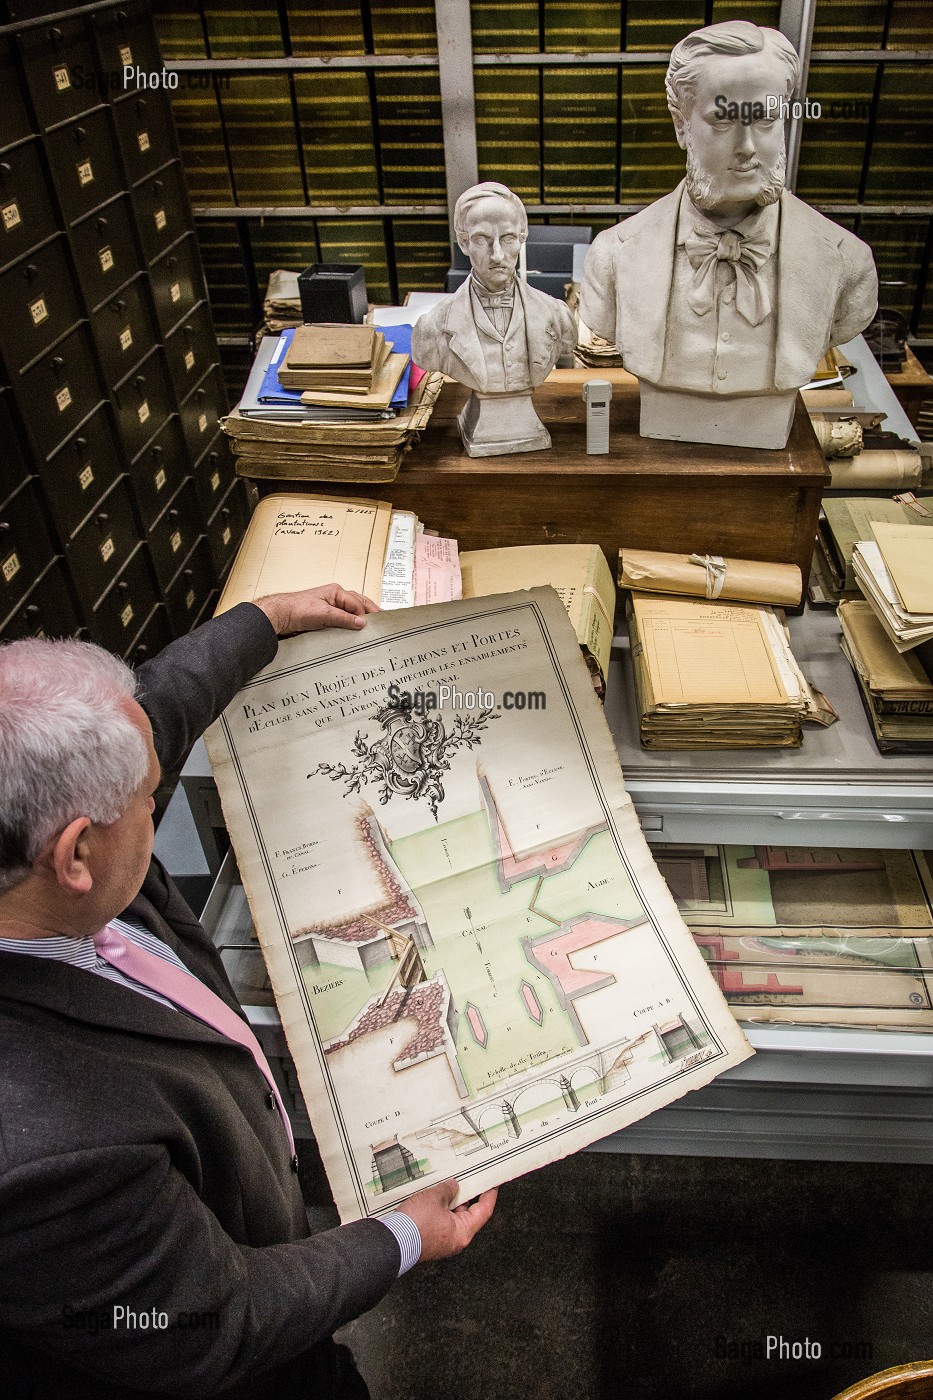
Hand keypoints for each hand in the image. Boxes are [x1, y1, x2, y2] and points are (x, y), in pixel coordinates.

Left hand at [255, 584, 379, 635]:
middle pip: (358, 604)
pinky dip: (351, 623)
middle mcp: (335, 597)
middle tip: (381, 622)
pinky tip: (355, 629)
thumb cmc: (298, 609)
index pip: (358, 603)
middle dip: (370, 612)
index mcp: (336, 591)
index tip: (373, 625)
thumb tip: (362, 622)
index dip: (366, 614)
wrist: (281, 616)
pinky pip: (343, 618)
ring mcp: (331, 606)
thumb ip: (344, 618)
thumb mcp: (324, 614)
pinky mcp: (326, 616)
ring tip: (372, 626)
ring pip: (352, 611)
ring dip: (361, 617)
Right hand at [397, 1180, 497, 1263]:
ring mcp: (442, 1240)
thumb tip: (453, 1187)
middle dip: (467, 1195)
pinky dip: (440, 1208)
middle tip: (468, 1178)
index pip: (484, 1211)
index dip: (489, 1195)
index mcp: (463, 1232)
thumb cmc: (416, 1224)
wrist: (392, 1241)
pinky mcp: (429, 1239)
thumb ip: (448, 1190)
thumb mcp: (435, 1198)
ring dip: (451, 1201)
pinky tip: (434, 1196)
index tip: (492, 1183)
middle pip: (468, 1214)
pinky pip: (440, 1220)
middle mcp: (455, 1239)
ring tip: (447, 1183)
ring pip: (452, 1216)